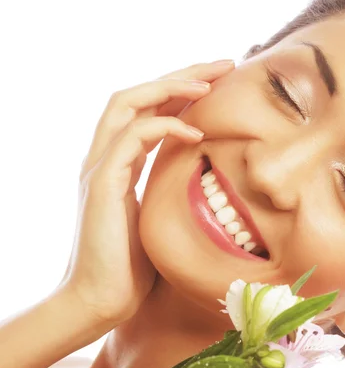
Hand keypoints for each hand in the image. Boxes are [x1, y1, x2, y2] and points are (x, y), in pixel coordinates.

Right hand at [59, 59, 235, 325]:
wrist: (101, 302)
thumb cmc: (133, 270)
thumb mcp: (160, 221)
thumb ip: (171, 194)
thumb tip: (207, 185)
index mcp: (119, 165)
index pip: (147, 111)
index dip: (180, 92)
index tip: (219, 83)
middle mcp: (105, 158)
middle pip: (137, 95)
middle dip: (181, 75)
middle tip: (223, 64)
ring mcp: (99, 168)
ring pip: (128, 103)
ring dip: (171, 87)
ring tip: (211, 83)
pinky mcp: (101, 184)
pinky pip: (131, 138)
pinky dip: (164, 127)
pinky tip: (197, 134)